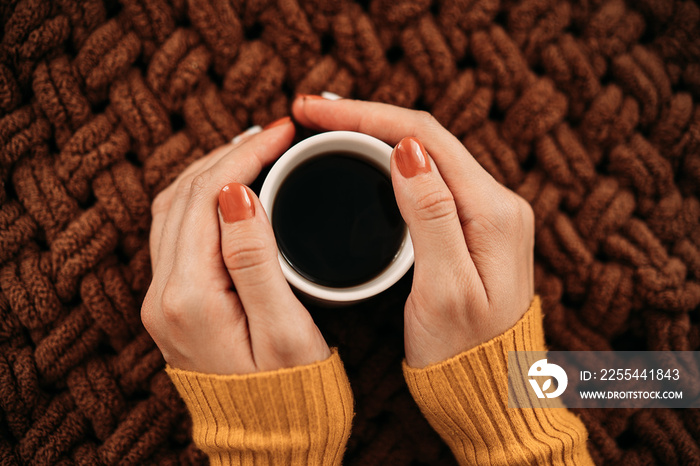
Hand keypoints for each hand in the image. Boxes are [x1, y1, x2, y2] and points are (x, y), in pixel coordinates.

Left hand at [142, 119, 330, 373]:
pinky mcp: (174, 305)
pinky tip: (229, 190)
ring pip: (173, 209)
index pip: (208, 197)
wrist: (268, 447)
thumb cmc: (291, 396)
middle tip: (274, 133)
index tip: (282, 131)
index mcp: (192, 297)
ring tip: (253, 149)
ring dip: (210, 171)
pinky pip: (175, 232)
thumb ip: (256, 260)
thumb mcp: (286, 331)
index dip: (246, 154)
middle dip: (229, 153)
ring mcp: (163, 300)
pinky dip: (199, 199)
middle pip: (184, 196)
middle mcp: (165, 294)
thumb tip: (236, 191)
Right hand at [293, 97, 534, 367]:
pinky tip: (363, 161)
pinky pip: (429, 179)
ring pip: (425, 155)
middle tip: (312, 113)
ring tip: (328, 128)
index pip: (424, 137)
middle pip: (425, 137)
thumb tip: (406, 151)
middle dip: (367, 117)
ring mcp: (486, 217)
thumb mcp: (446, 290)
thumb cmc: (468, 357)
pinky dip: (389, 162)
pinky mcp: (472, 232)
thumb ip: (432, 216)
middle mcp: (496, 204)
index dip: (366, 115)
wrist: (494, 395)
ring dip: (376, 134)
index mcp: (492, 212)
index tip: (314, 111)